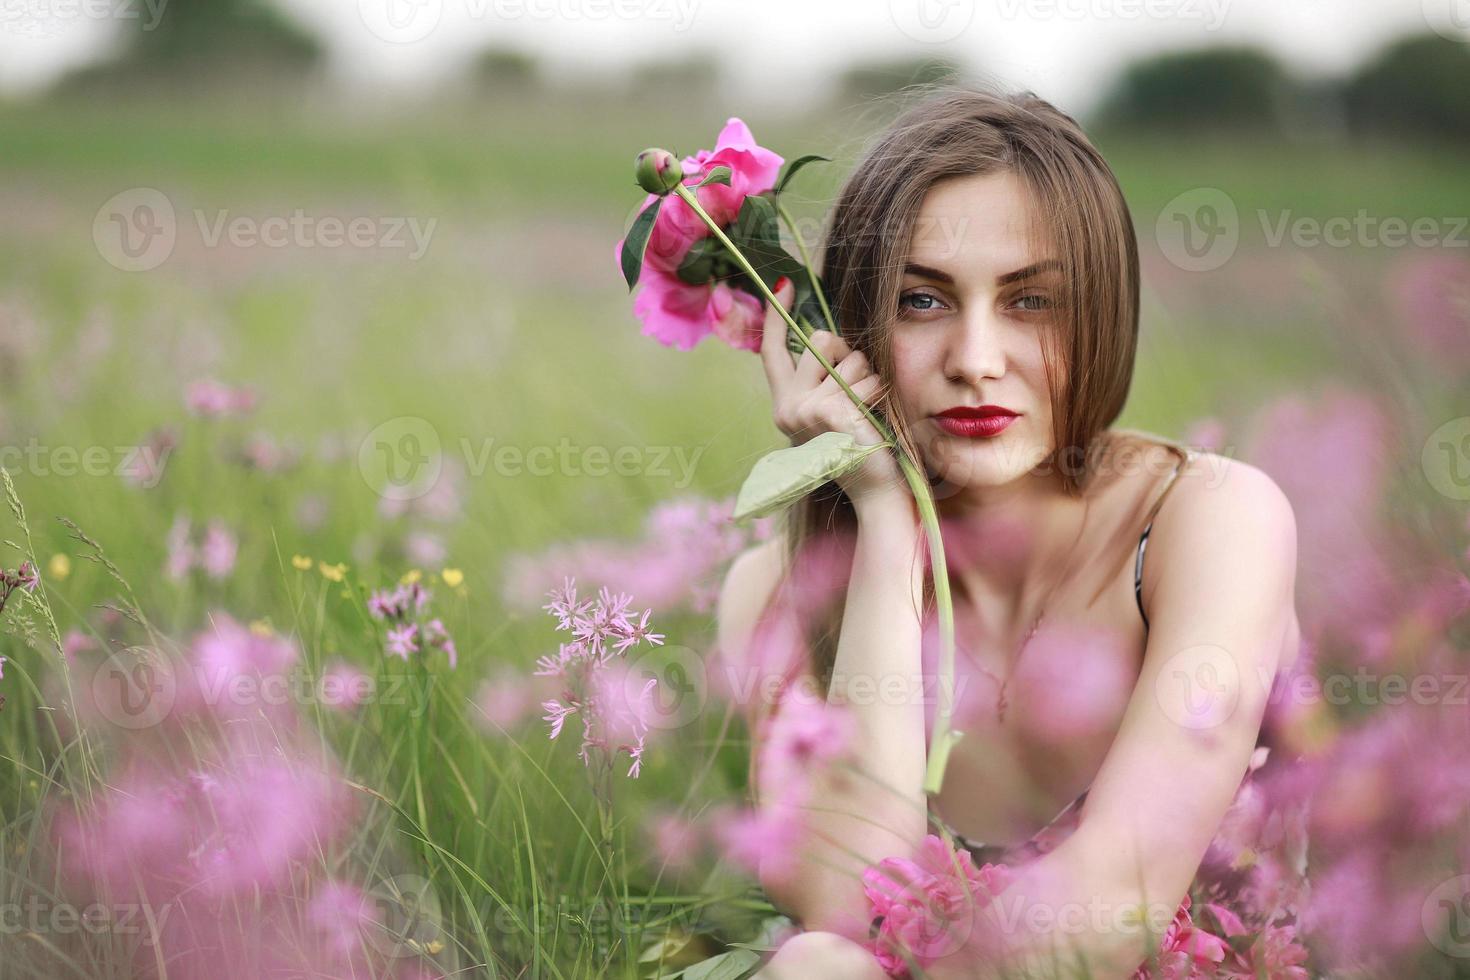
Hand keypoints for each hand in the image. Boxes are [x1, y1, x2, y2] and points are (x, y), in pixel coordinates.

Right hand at [759, 276, 907, 509]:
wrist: (874, 492)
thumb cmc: (859, 449)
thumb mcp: (830, 411)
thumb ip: (821, 379)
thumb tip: (826, 336)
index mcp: (784, 405)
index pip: (771, 351)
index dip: (776, 316)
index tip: (784, 285)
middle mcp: (788, 408)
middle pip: (819, 340)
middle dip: (847, 353)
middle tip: (856, 387)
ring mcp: (807, 411)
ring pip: (848, 357)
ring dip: (867, 377)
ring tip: (866, 412)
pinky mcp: (831, 413)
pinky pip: (865, 379)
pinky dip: (877, 393)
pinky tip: (874, 419)